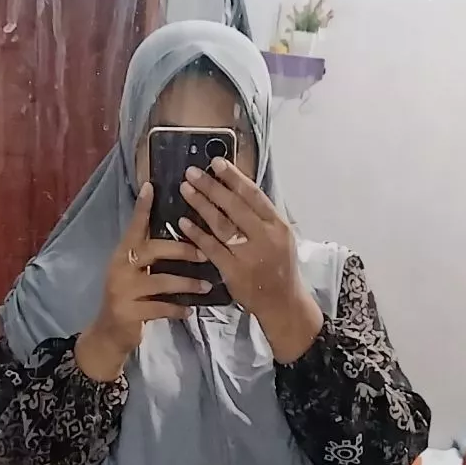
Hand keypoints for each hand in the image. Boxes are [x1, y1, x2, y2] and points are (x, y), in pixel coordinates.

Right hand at [76, 183, 210, 380]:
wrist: (109, 333)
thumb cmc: (130, 297)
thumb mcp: (137, 272)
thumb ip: (152, 255)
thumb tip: (183, 232)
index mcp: (124, 253)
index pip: (134, 226)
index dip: (142, 207)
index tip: (152, 186)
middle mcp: (120, 267)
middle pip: (153, 250)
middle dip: (181, 249)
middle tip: (205, 252)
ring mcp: (122, 290)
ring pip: (161, 282)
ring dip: (187, 284)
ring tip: (206, 285)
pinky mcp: (128, 312)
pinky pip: (160, 308)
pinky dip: (178, 309)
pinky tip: (190, 310)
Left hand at [179, 160, 322, 362]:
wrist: (282, 302)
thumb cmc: (279, 266)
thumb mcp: (281, 237)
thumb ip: (262, 216)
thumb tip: (239, 188)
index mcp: (278, 225)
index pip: (253, 195)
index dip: (234, 177)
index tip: (216, 162)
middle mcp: (265, 237)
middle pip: (235, 206)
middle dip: (212, 186)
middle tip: (192, 172)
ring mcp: (249, 254)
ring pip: (221, 224)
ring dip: (201, 204)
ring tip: (185, 189)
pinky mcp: (233, 271)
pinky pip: (211, 248)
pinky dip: (197, 234)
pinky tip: (183, 222)